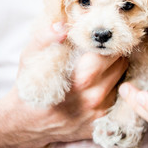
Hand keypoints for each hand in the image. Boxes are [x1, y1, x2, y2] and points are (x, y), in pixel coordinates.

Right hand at [0, 22, 127, 147]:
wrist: (25, 122)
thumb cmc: (30, 86)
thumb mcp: (30, 58)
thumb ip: (45, 38)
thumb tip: (63, 25)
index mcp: (79, 79)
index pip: (108, 54)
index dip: (107, 43)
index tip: (103, 38)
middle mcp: (93, 97)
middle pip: (120, 65)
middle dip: (113, 54)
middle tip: (103, 50)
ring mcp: (99, 112)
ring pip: (121, 80)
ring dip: (115, 71)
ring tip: (100, 66)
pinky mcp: (101, 121)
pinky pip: (117, 97)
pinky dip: (111, 88)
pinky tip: (98, 84)